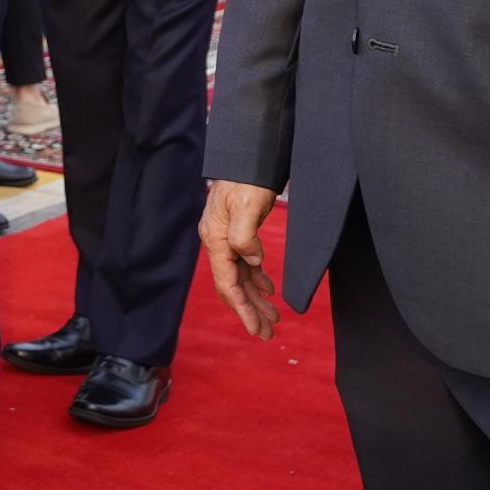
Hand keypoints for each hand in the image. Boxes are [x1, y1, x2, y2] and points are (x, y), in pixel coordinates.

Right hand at [198, 181, 282, 338]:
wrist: (246, 155)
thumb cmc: (246, 178)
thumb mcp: (248, 205)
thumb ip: (245, 234)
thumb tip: (251, 260)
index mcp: (216, 239)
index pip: (227, 283)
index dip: (242, 309)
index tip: (256, 330)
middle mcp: (218, 241)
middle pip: (232, 285)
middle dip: (249, 311)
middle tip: (268, 333)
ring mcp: (226, 238)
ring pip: (240, 277)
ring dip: (255, 299)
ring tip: (273, 319)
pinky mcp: (237, 233)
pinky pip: (245, 264)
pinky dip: (257, 280)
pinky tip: (269, 291)